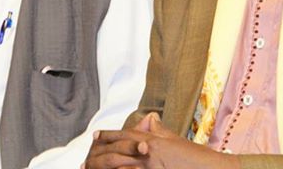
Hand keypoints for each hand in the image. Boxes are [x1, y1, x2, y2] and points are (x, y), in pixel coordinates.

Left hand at [83, 113, 239, 168]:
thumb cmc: (196, 158)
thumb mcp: (176, 140)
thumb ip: (160, 131)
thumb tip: (149, 119)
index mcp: (154, 140)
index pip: (125, 134)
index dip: (108, 135)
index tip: (95, 137)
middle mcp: (150, 152)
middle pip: (118, 151)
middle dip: (100, 154)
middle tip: (86, 160)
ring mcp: (152, 168)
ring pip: (121, 168)